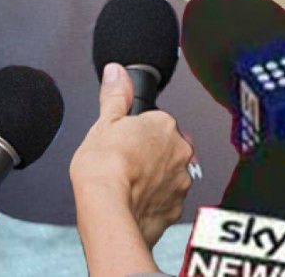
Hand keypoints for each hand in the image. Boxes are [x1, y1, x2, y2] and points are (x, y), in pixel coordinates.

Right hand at [70, 63, 193, 249]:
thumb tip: (116, 73)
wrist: (107, 210)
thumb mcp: (104, 122)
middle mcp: (179, 152)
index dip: (136, 132)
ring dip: (155, 178)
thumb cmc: (105, 168)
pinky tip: (135, 201)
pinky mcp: (175, 210)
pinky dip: (154, 201)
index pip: (155, 122)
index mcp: (164, 125)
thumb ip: (115, 95)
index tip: (124, 141)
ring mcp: (180, 182)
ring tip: (129, 184)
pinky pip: (166, 201)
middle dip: (150, 154)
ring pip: (169, 175)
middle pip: (165, 148)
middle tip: (125, 162)